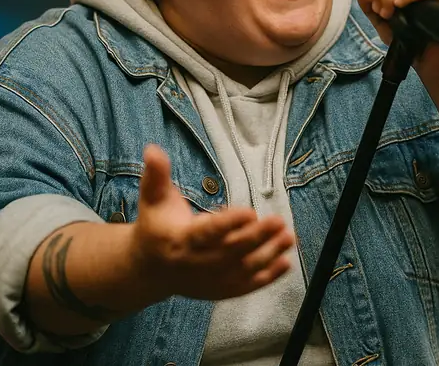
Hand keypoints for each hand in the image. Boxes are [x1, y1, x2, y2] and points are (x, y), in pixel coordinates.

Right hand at [128, 144, 294, 301]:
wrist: (149, 269)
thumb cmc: (156, 226)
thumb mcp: (152, 199)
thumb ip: (156, 174)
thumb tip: (152, 148)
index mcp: (179, 241)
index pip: (206, 233)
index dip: (228, 224)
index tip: (249, 211)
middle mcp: (195, 264)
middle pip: (230, 252)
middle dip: (256, 238)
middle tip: (279, 221)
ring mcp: (209, 281)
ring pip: (242, 270)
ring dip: (268, 255)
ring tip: (289, 237)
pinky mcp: (220, 290)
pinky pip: (247, 286)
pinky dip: (268, 277)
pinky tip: (286, 262)